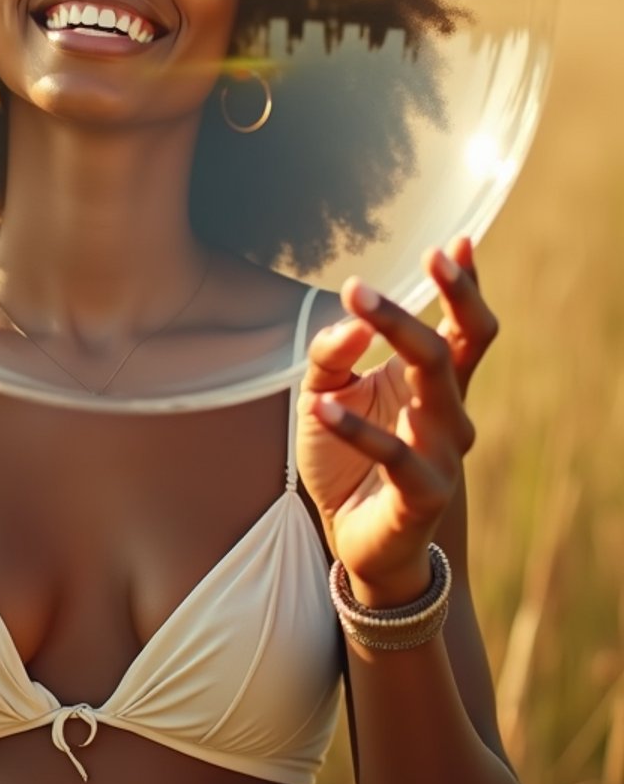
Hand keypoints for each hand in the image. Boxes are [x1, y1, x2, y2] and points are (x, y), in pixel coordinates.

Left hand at [296, 237, 497, 605]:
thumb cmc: (345, 458)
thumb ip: (332, 355)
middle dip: (433, 302)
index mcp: (432, 385)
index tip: (454, 244)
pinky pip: (394, 453)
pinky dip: (355, 428)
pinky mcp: (424, 492)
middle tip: (403, 267)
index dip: (465, 288)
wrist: (353, 539)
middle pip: (451, 346)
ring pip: (433, 385)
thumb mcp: (324, 393)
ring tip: (355, 309)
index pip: (465, 329)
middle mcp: (448, 413)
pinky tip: (318, 407)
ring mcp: (442, 453)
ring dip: (394, 339)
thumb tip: (348, 318)